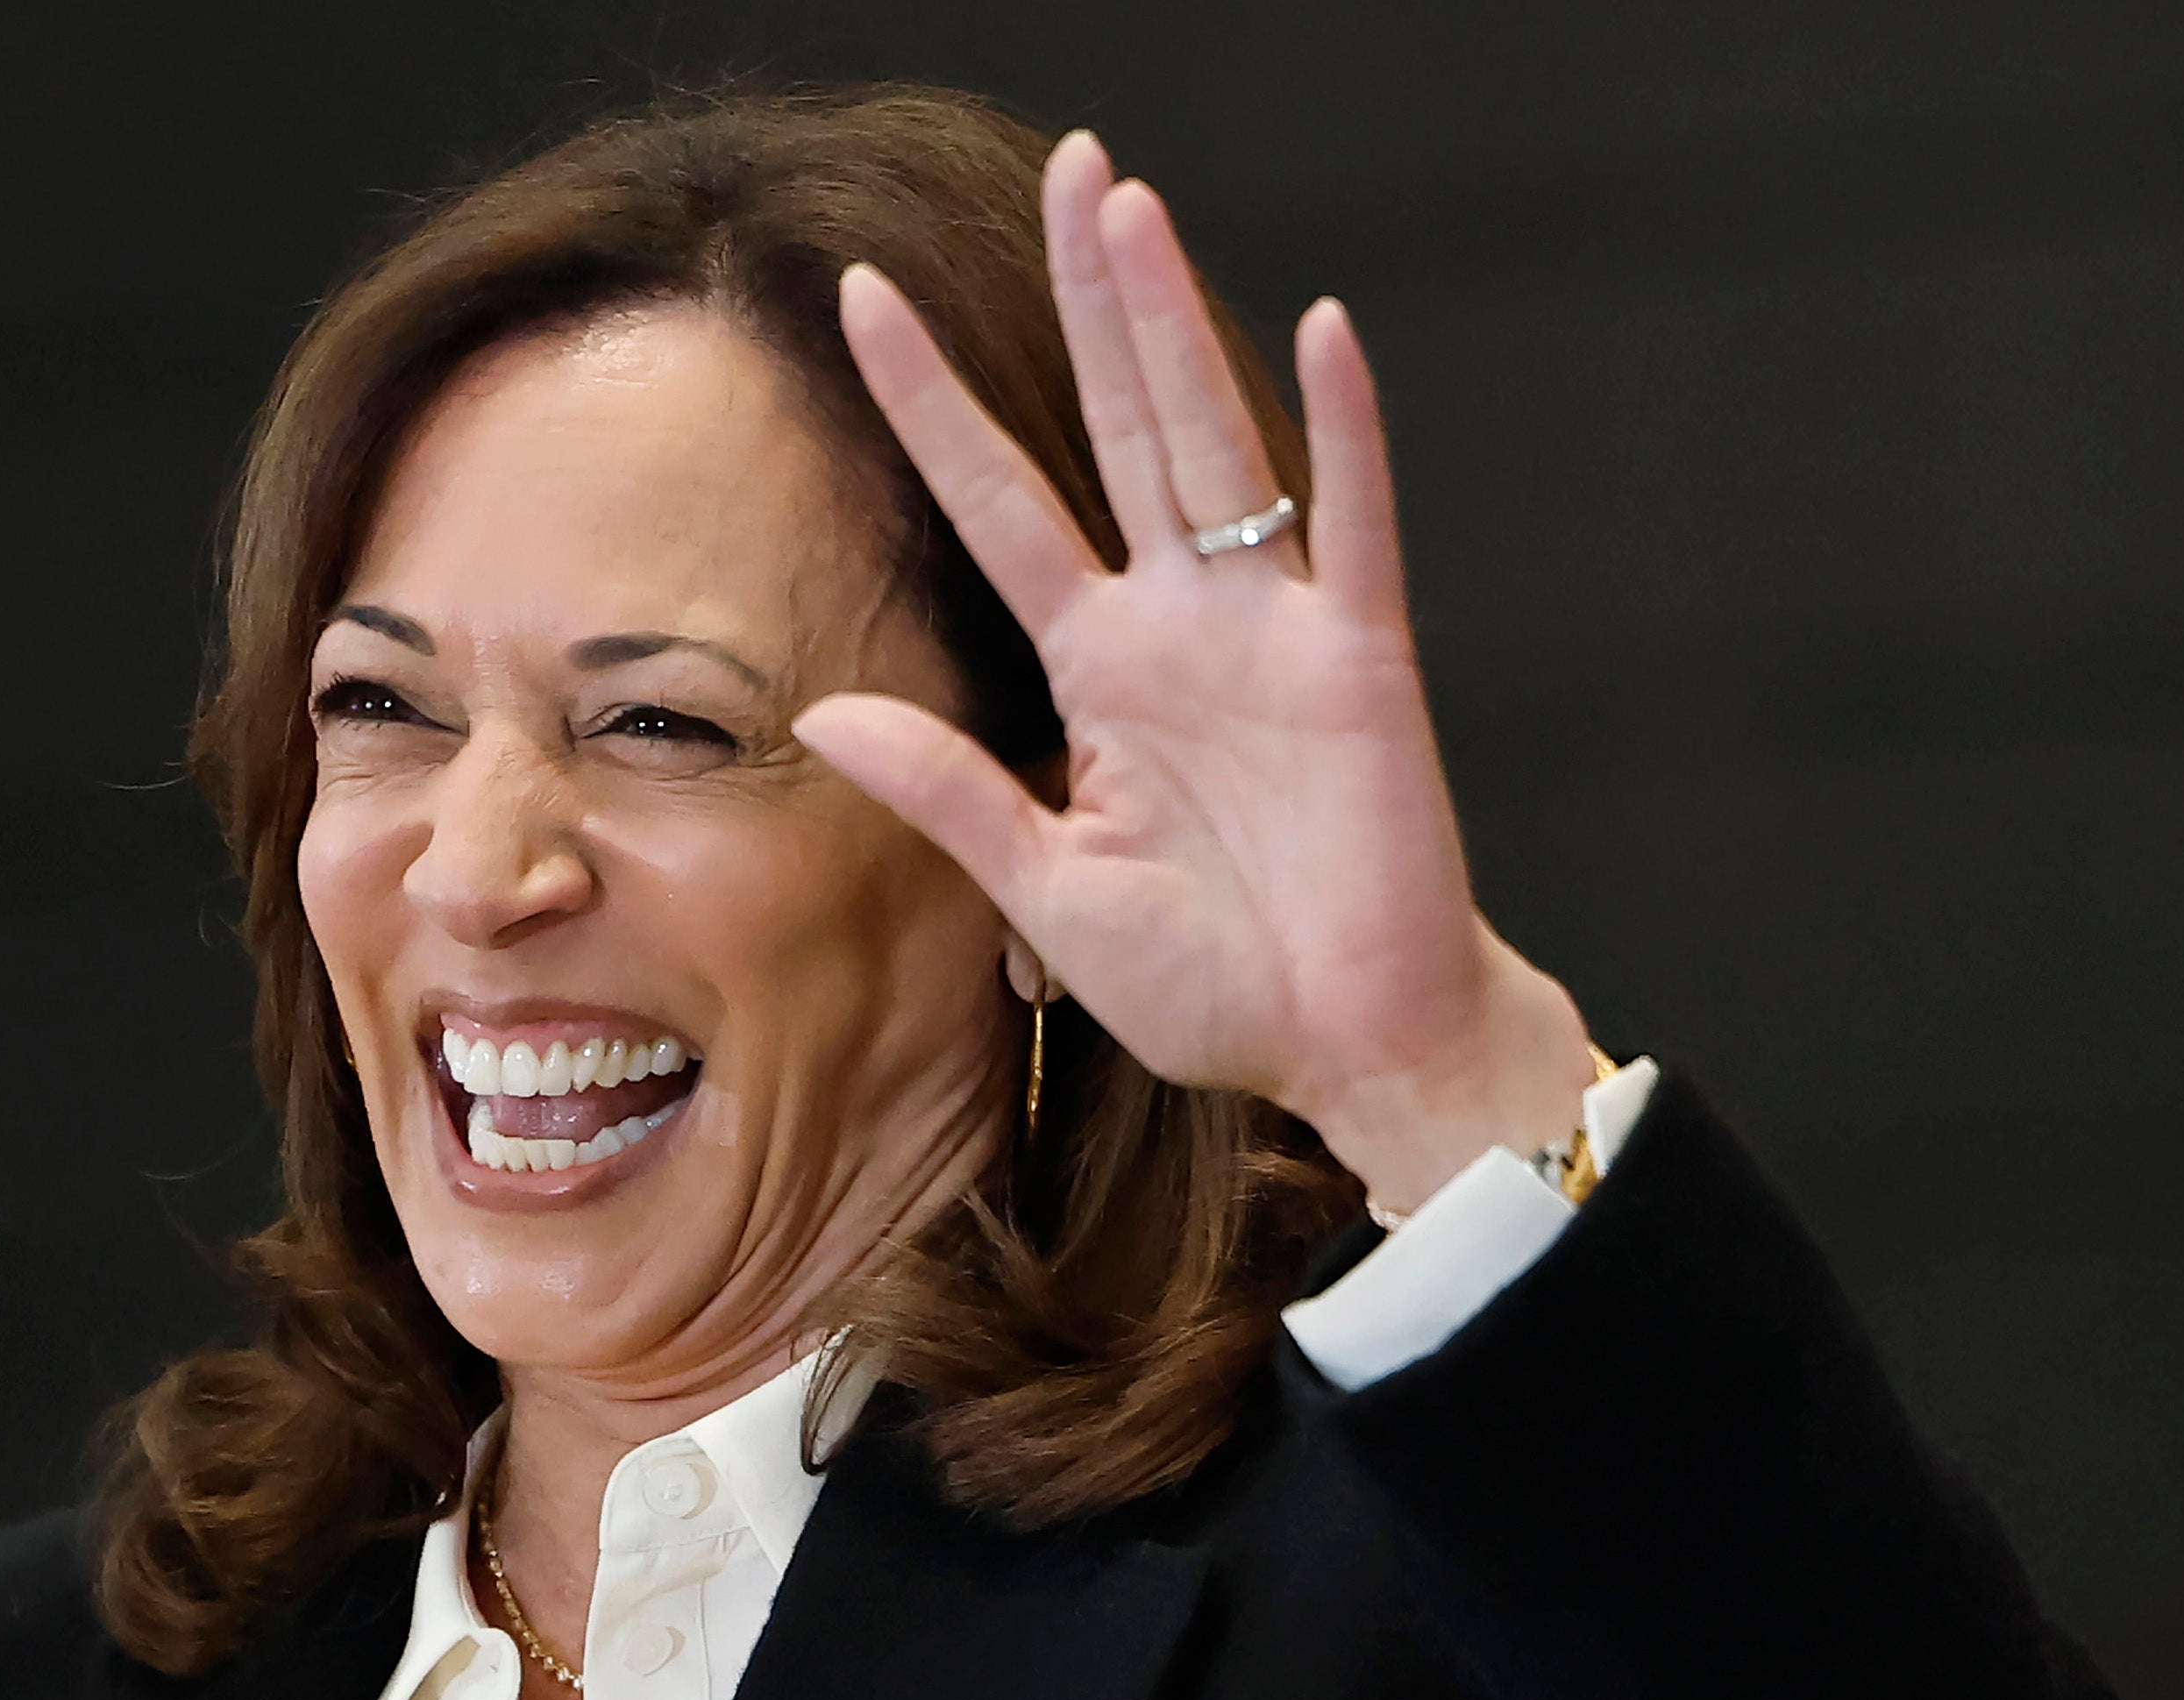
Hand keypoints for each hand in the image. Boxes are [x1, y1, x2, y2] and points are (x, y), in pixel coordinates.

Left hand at [793, 134, 1597, 1213]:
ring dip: (1172, 328)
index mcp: (1098, 675)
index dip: (932, 404)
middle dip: (1085, 300)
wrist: (1345, 1047)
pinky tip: (1323, 332)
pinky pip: (1355, 527)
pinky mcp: (1360, 665)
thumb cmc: (1215, 983)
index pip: (998, 503)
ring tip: (1129, 207)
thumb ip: (948, 795)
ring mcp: (1275, 632)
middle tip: (1062, 169)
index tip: (861, 300)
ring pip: (1214, 444)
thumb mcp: (1048, 892)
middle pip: (1116, 426)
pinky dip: (1345, 434)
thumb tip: (823, 713)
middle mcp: (1182, 626)